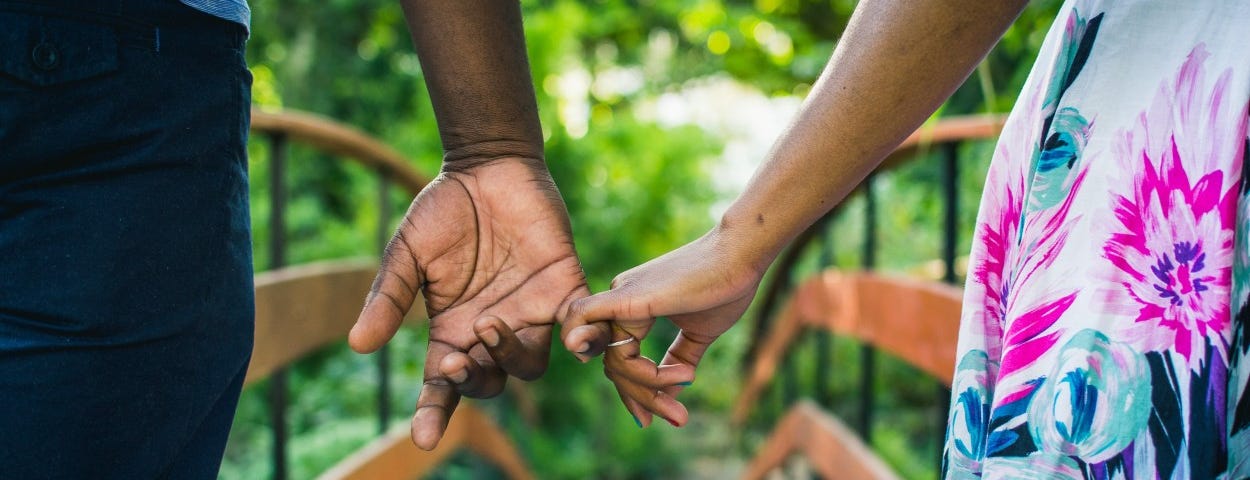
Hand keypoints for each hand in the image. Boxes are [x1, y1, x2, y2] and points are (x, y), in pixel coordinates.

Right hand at [349, 157, 597, 449]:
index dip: (434, 413)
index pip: (443, 386)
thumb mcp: (407, 254)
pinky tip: (576, 337)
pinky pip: (580, 326)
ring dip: (510, 355)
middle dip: (474, 378)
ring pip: (529, 365)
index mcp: (452, 330)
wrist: (488, 167)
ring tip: (491, 322)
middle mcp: (491, 331)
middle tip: (461, 353)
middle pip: (489, 383)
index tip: (424, 437)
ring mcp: (530, 313)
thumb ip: (388, 298)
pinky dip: (584, 337)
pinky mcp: (565, 289)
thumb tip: (359, 344)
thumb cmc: (443, 210)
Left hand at [562, 226, 764, 426]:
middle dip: (644, 397)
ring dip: (647, 387)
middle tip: (677, 417)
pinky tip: (644, 380)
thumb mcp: (698, 334)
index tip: (662, 415)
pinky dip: (618, 364)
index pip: (620, 359)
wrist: (741, 255)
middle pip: (615, 365)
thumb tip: (671, 394)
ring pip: (615, 360)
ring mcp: (620, 297)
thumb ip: (678, 361)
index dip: (637, 391)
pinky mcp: (628, 298)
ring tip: (685, 390)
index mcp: (632, 306)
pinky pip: (599, 334)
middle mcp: (618, 300)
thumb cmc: (724, 286)